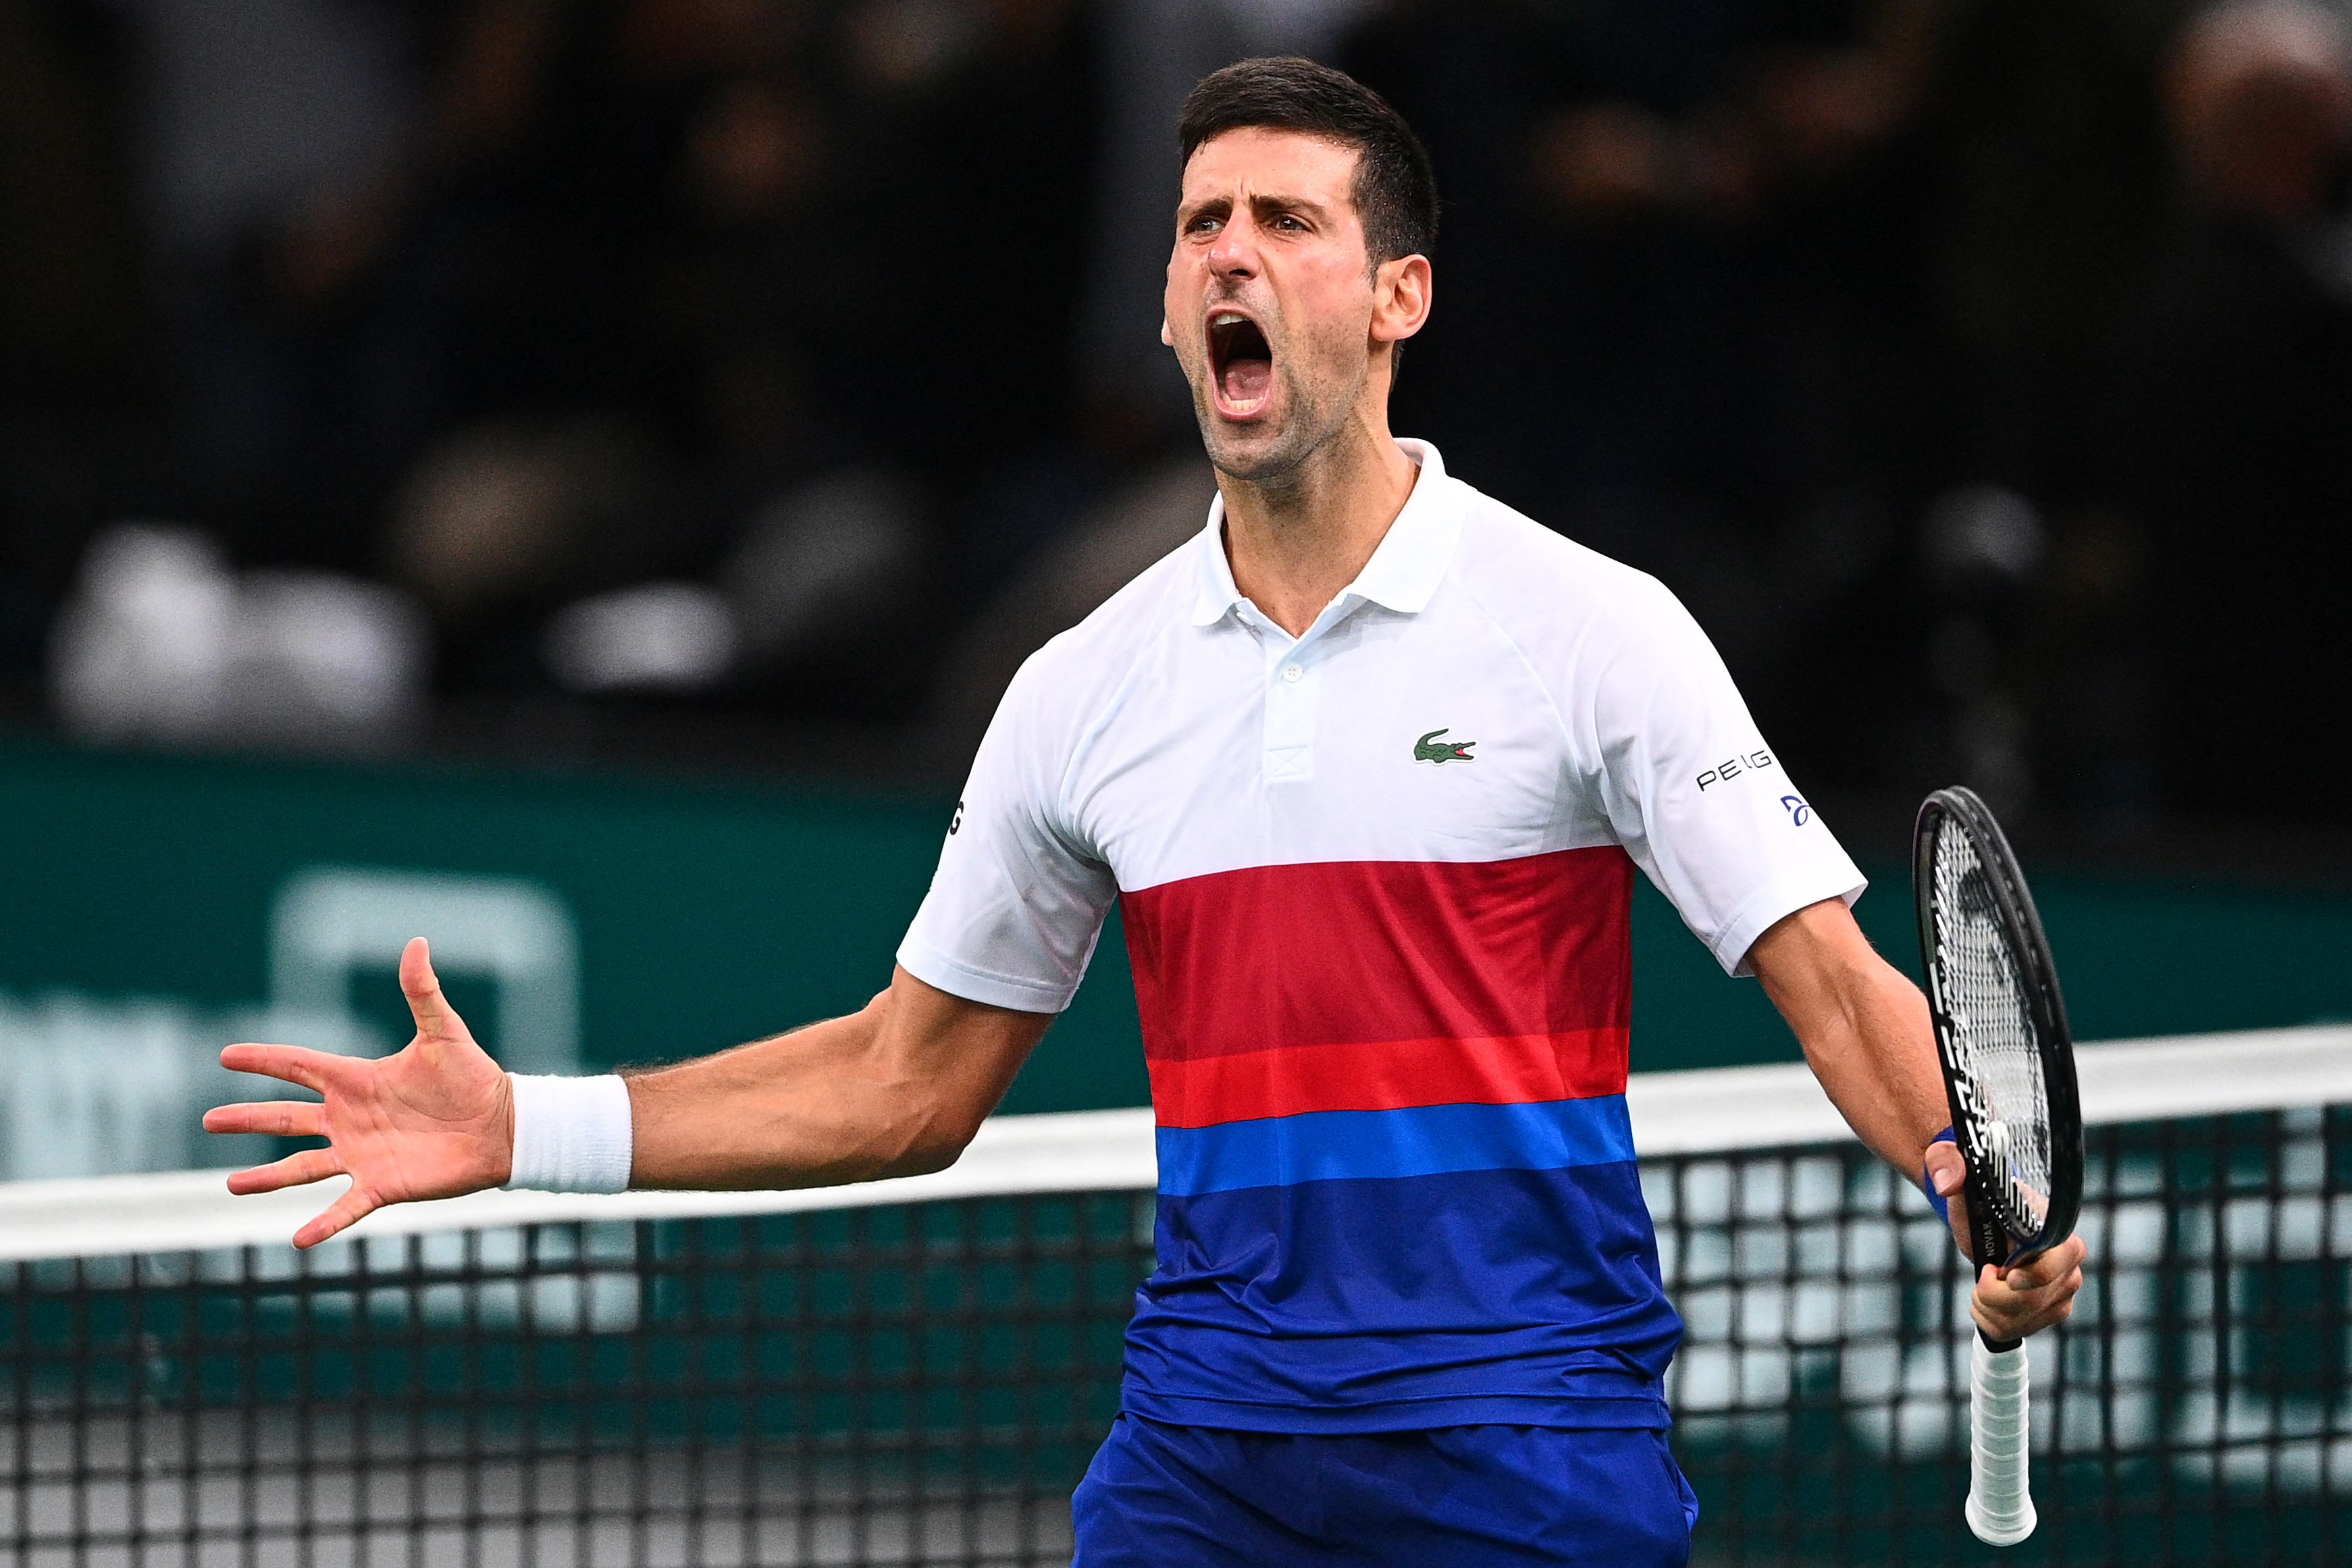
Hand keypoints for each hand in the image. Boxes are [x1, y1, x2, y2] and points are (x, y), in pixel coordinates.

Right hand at [204, 937, 512, 1247]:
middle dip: (248, 1118)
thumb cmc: (473, 1077)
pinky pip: (344, 1208)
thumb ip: (423, 991)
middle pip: (287, 1118)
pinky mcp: (383, 1185)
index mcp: (357, 1080)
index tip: (225, 1055)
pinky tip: (297, 1240)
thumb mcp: (444, 1032)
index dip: (263, 1060)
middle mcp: (351, 1118)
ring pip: (301, 1167)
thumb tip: (417, 942)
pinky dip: (323, 1223)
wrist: (503, 1125)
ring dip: (267, 1177)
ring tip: (231, 1186)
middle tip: (209, 1119)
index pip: (299, 1066)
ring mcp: (362, 1154)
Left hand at [1925, 1139, 2086, 1339]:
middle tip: (1981, 1273)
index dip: (2031, 1275)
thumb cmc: (1974, 1193)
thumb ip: (1948, 1165)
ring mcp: (2063, 1291)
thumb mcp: (1956, 1170)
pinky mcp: (2050, 1311)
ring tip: (1980, 1285)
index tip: (2000, 1272)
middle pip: (2032, 1300)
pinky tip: (1985, 1301)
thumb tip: (1947, 1182)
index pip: (2061, 1261)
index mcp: (2057, 1230)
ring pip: (2021, 1320)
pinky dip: (1990, 1321)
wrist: (1982, 1219)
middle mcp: (2069, 1264)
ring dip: (1987, 1307)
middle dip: (1993, 1295)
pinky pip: (2014, 1331)